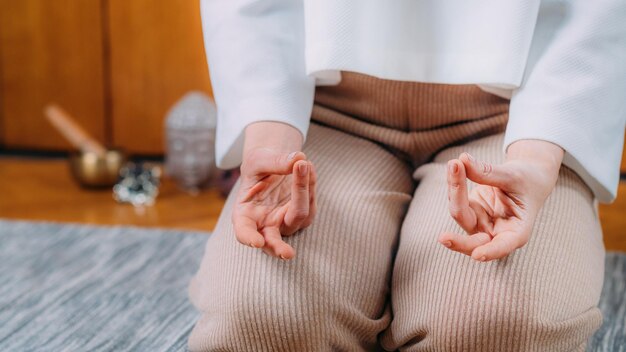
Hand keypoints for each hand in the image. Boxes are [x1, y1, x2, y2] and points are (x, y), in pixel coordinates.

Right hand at [232, 122, 316, 259]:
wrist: (272, 165)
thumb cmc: (258, 166)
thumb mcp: (260, 159)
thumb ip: (276, 161)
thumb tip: (298, 160)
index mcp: (245, 215)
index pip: (244, 232)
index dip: (249, 239)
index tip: (256, 242)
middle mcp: (265, 225)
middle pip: (273, 241)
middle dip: (280, 249)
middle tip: (288, 254)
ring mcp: (285, 222)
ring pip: (299, 214)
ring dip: (303, 189)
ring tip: (302, 163)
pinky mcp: (302, 215)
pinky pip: (310, 203)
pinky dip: (310, 183)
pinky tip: (307, 167)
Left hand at [439, 140, 563, 260]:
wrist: (527, 177)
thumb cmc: (527, 180)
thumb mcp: (513, 175)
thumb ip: (488, 172)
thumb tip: (462, 160)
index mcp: (516, 232)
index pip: (502, 246)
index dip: (490, 252)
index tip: (477, 255)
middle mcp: (495, 232)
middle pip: (472, 241)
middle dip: (458, 240)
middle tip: (443, 238)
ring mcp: (480, 223)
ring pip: (459, 213)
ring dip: (454, 189)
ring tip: (455, 164)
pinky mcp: (469, 210)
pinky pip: (456, 199)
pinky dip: (454, 182)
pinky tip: (455, 166)